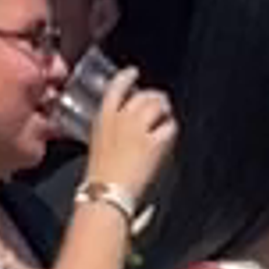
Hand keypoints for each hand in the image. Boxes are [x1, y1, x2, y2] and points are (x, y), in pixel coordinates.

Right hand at [84, 72, 175, 211]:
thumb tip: (119, 132)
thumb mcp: (96, 145)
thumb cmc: (98, 178)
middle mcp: (122, 118)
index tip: (133, 72)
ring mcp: (140, 129)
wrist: (106, 195)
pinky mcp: (155, 144)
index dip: (127, 77)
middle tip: (158, 101)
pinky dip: (171, 128)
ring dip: (164, 108)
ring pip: (157, 106)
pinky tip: (170, 131)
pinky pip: (169, 127)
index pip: (116, 86)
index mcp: (103, 118)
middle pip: (142, 95)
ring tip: (166, 112)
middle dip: (152, 96)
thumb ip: (108, 132)